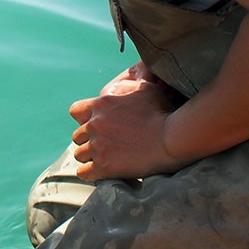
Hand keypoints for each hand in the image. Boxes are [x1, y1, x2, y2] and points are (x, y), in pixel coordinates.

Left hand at [69, 63, 186, 179]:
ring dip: (90, 157)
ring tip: (104, 160)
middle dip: (89, 140)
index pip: (75, 112)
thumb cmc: (163, 112)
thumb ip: (129, 87)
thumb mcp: (145, 89)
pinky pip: (83, 172)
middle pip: (77, 136)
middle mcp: (94, 125)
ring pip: (79, 154)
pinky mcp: (104, 166)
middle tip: (104, 145)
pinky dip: (90, 173)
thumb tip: (134, 75)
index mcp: (100, 105)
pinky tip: (100, 173)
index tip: (96, 126)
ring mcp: (97, 146)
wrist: (173, 138)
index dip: (84, 120)